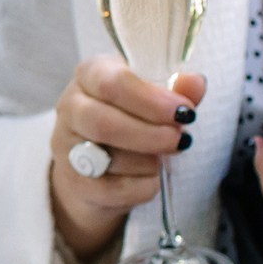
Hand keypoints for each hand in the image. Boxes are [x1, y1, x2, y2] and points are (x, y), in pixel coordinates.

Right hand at [49, 55, 205, 263]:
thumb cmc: (129, 118)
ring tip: (162, 157)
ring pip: (109, 158)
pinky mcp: (74, 183)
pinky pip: (113, 189)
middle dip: (150, 135)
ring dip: (148, 161)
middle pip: (103, 123)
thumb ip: (176, 89)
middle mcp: (71, 107)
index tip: (184, 112)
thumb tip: (195, 83)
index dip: (151, 100)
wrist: (98, 163)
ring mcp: (67, 147)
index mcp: (89, 74)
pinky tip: (150, 177)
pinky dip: (142, 186)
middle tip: (181, 140)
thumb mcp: (152, 97)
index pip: (112, 83)